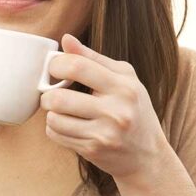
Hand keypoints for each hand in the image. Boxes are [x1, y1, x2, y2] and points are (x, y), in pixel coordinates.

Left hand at [40, 34, 169, 185]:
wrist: (148, 156)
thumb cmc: (135, 110)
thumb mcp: (124, 79)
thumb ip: (93, 58)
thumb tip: (65, 39)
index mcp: (124, 86)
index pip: (78, 66)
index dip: (57, 65)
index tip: (55, 69)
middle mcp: (116, 111)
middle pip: (59, 98)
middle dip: (47, 95)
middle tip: (52, 94)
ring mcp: (104, 134)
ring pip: (54, 119)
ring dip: (51, 114)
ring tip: (62, 111)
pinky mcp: (93, 150)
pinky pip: (56, 136)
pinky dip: (55, 129)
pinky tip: (68, 126)